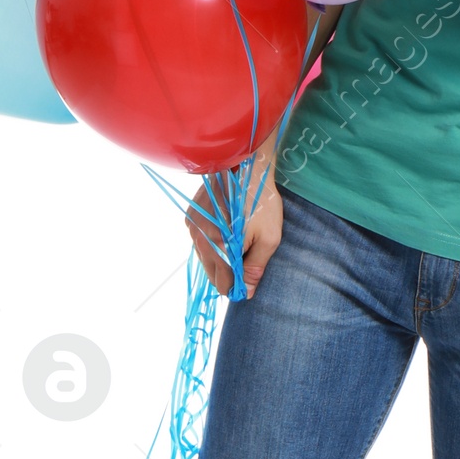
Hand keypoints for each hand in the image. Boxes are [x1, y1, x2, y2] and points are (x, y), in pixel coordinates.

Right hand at [186, 157, 282, 296]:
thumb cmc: (262, 201)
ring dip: (219, 258)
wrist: (246, 165)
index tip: (247, 283)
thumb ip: (254, 268)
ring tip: (239, 244)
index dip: (236, 287)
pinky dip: (212, 243)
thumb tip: (245, 293)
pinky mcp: (191, 216)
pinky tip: (227, 233)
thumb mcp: (268, 238)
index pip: (222, 283)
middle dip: (227, 274)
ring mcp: (192, 227)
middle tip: (246, 264)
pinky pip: (200, 241)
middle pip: (211, 273)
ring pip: (204, 257)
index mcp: (218, 248)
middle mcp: (199, 240)